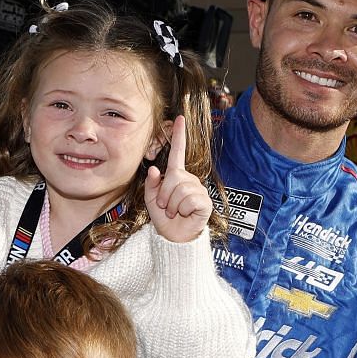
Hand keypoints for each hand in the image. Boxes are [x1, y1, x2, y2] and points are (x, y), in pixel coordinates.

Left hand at [143, 114, 207, 244]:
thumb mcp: (151, 200)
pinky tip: (185, 215)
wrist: (174, 239)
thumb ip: (151, 184)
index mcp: (177, 176)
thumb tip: (155, 170)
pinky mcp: (205, 202)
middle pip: (174, 177)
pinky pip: (189, 199)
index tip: (179, 118)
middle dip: (164, 194)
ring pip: (180, 189)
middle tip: (165, 207)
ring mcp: (199, 191)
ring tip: (175, 212)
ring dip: (172, 205)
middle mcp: (190, 180)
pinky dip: (182, 210)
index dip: (179, 136)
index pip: (178, 153)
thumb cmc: (164, 219)